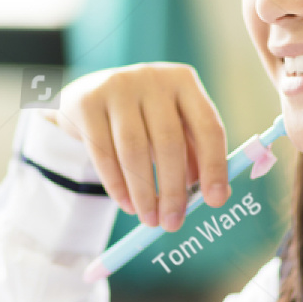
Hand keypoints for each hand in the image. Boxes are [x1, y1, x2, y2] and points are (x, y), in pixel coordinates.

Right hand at [45, 63, 228, 231]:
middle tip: (173, 223)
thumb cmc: (142, 116)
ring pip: (134, 150)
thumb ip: (193, 152)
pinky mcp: (87, 103)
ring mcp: (117, 87)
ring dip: (144, 192)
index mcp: (183, 81)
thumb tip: (212, 194)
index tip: (215, 201)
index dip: (214, 166)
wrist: (88, 94)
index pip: (208, 126)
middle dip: (173, 189)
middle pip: (169, 141)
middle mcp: (153, 78)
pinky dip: (117, 185)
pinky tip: (126, 204)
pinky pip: (103, 152)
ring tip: (150, 219)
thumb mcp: (171, 124)